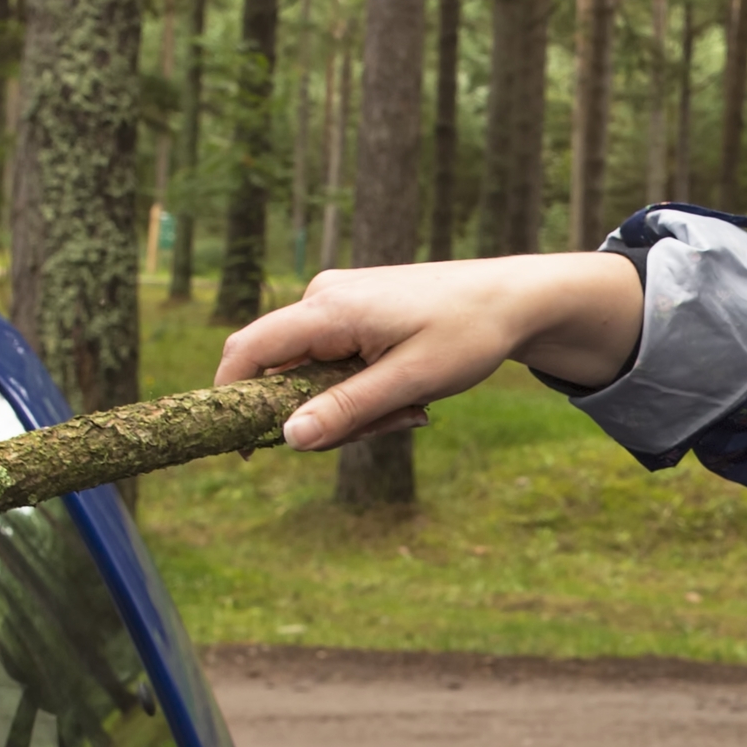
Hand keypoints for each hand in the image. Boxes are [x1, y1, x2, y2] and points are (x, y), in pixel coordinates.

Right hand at [211, 253, 647, 449]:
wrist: (514, 297)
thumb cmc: (468, 334)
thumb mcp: (410, 382)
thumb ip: (347, 410)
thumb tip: (288, 439)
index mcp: (328, 309)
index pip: (248, 352)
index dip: (232, 399)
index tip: (245, 448)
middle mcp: (321, 297)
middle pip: (282, 374)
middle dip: (323, 415)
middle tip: (392, 425)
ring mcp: (335, 302)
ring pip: (312, 376)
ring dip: (353, 407)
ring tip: (413, 407)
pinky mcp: (351, 311)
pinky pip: (333, 364)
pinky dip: (364, 389)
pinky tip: (409, 392)